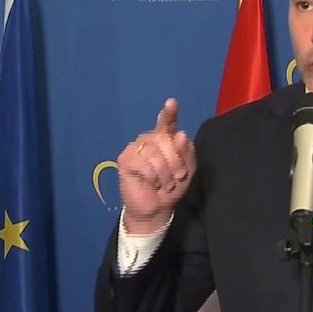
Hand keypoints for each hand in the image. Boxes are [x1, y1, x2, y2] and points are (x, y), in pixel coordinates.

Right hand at [117, 98, 196, 233]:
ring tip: (163, 184)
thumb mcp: (187, 170)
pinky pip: (143, 164)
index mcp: (165, 138)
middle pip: (166, 141)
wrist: (156, 208)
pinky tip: (150, 183)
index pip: (167, 123)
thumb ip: (186, 152)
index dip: (169, 113)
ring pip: (155, 154)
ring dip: (165, 174)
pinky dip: (152, 177)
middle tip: (176, 177)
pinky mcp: (125, 159)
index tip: (172, 103)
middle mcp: (149, 139)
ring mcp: (136, 148)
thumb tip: (180, 134)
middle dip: (175, 162)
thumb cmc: (172, 187)